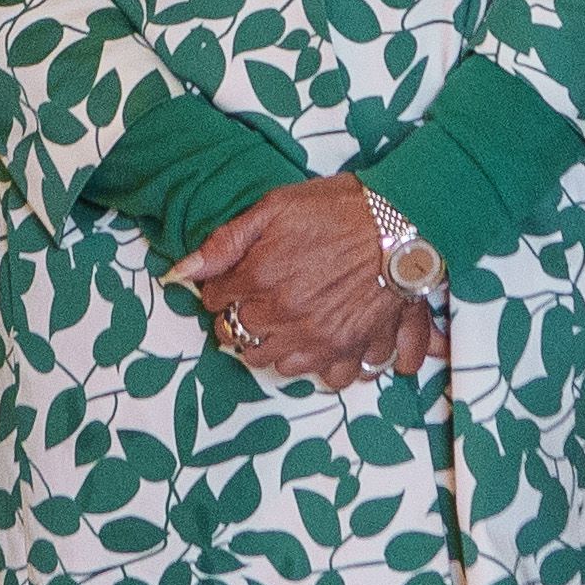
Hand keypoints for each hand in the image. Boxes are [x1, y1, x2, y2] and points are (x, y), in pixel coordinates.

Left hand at [172, 177, 423, 388]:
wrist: (403, 220)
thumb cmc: (339, 208)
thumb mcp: (275, 207)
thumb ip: (225, 242)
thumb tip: (180, 273)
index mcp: (259, 278)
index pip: (216, 301)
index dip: (224, 288)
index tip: (238, 279)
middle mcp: (284, 315)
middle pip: (240, 339)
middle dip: (244, 321)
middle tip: (262, 302)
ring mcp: (317, 337)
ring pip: (276, 364)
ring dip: (276, 346)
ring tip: (290, 323)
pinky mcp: (350, 348)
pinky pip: (325, 376)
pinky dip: (321, 364)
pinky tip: (322, 342)